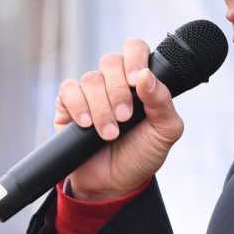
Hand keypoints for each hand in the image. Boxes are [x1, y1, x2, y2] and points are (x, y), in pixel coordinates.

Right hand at [54, 37, 184, 200]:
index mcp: (139, 81)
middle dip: (118, 91)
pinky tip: (87, 125)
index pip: (135, 49)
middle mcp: (113, 81)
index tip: (136, 81)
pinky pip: (68, 91)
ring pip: (90, 80)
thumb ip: (162, 103)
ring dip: (101, 108)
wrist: (114, 185)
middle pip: (110, 62)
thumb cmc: (141, 155)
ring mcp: (90, 93)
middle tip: (124, 117)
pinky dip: (78, 107)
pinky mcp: (68, 106)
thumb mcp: (164, 132)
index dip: (135, 58)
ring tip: (109, 134)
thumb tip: (146, 76)